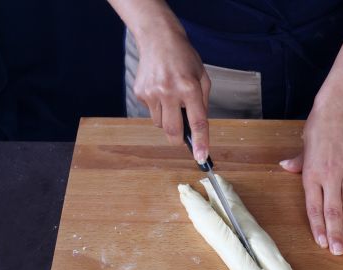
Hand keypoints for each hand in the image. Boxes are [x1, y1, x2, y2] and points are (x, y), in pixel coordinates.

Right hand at [133, 29, 210, 160]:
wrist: (158, 38)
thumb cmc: (184, 58)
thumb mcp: (203, 78)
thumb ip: (202, 103)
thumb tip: (198, 128)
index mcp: (189, 88)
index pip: (197, 122)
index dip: (200, 142)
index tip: (202, 158)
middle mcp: (169, 91)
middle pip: (172, 130)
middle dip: (179, 139)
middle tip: (183, 137)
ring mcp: (152, 92)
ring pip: (160, 124)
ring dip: (168, 119)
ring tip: (172, 99)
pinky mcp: (140, 92)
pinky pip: (151, 112)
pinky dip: (158, 108)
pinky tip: (160, 90)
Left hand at [280, 99, 342, 254]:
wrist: (340, 111)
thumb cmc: (319, 129)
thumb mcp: (304, 147)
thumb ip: (297, 163)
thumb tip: (284, 167)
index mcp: (312, 174)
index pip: (314, 207)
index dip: (318, 227)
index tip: (322, 243)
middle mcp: (330, 175)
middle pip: (333, 211)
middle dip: (336, 233)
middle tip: (339, 251)